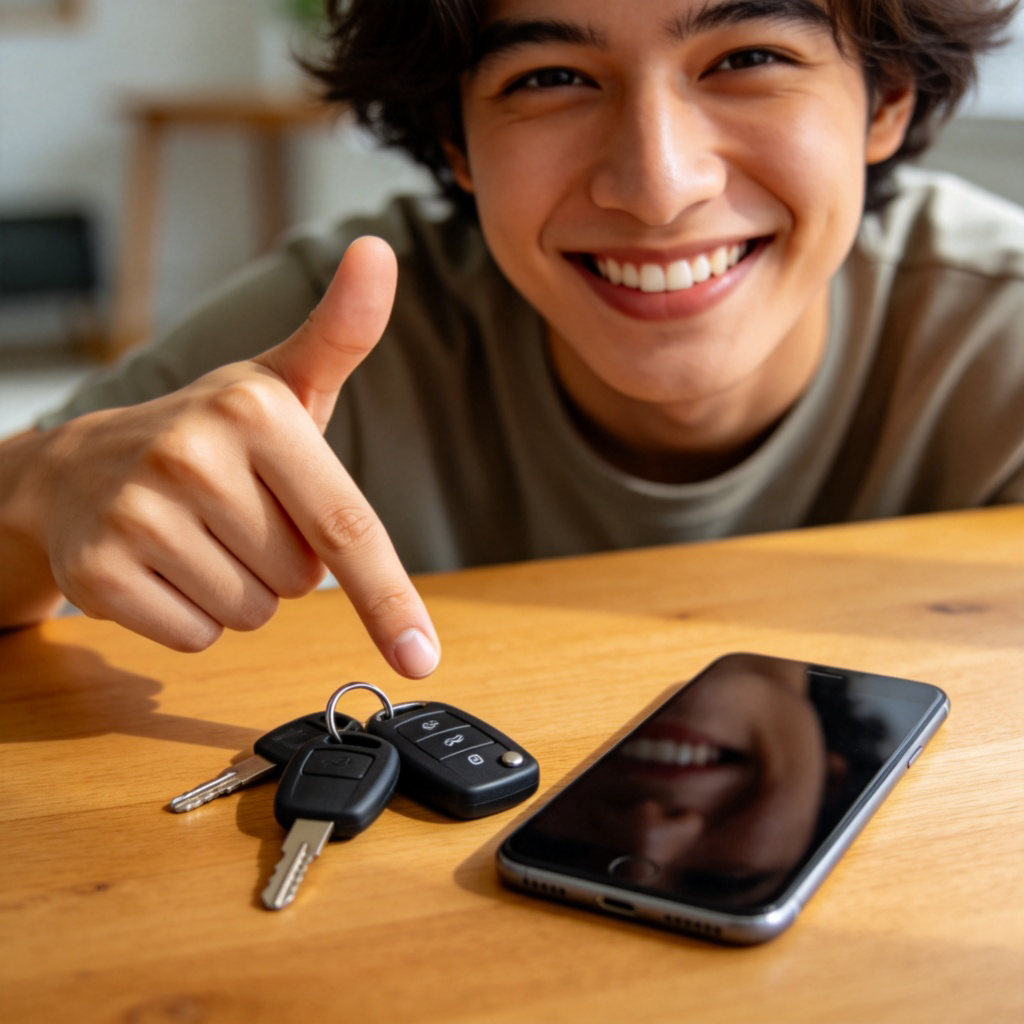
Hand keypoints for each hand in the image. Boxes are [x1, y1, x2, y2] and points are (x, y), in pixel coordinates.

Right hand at [17, 236, 439, 676]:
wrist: (84, 465)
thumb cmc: (214, 435)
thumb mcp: (281, 383)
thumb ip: (342, 331)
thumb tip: (380, 250)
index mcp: (257, 410)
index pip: (346, 526)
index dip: (389, 597)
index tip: (421, 656)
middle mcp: (193, 454)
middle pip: (301, 580)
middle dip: (283, 561)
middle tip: (240, 514)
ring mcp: (138, 514)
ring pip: (252, 613)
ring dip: (239, 590)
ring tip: (202, 535)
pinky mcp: (97, 572)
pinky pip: (197, 636)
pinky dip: (192, 617)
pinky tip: (164, 565)